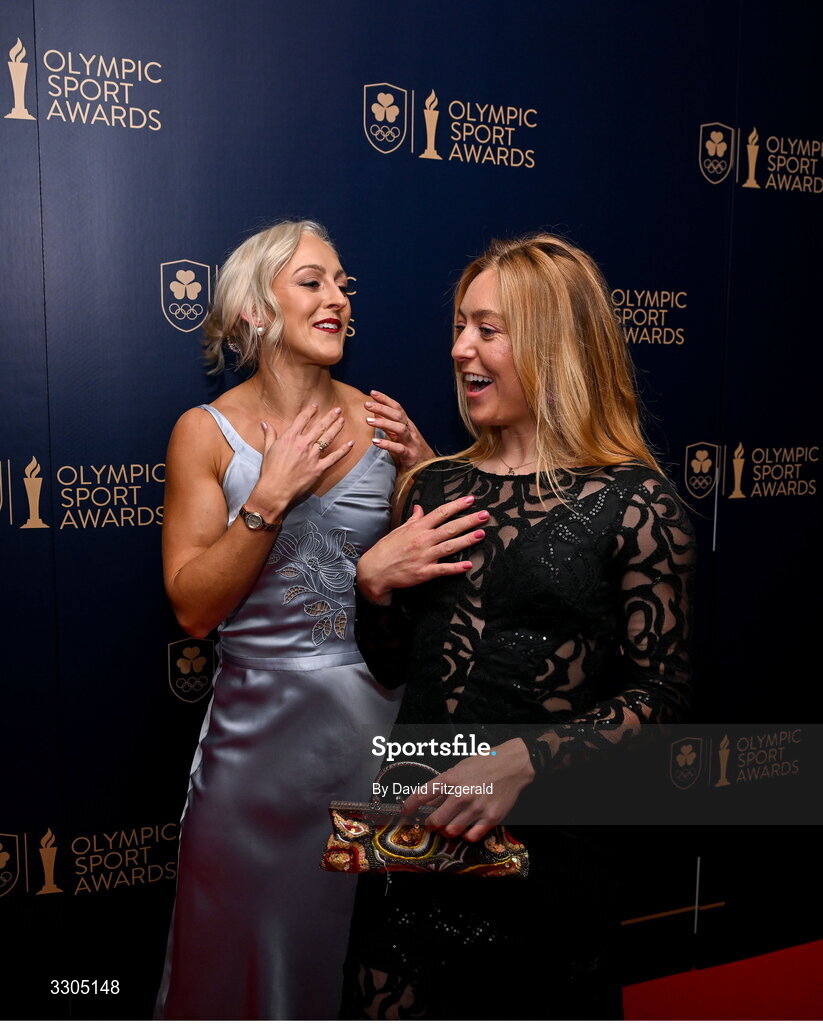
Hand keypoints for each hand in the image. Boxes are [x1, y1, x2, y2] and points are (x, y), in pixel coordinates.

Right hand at [246, 403, 351, 514]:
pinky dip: (343, 451)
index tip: (316, 405)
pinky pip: (334, 457)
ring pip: (328, 438)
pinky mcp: (319, 468)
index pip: (302, 419)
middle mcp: (303, 444)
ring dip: (336, 428)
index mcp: (290, 437)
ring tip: (342, 420)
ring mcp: (312, 456)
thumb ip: (270, 435)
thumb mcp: (268, 450)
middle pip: (319, 426)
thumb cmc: (270, 470)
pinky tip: (350, 443)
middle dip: (330, 417)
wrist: (275, 489)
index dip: (310, 411)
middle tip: (338, 410)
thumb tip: (264, 423)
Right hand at [356, 495, 488, 604]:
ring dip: (466, 540)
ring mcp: (424, 556)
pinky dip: (455, 568)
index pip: (441, 513)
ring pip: (449, 546)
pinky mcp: (424, 572)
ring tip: (481, 534)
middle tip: (485, 515)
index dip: (457, 506)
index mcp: (418, 528)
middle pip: (450, 528)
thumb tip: (419, 508)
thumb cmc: (387, 549)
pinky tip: (467, 566)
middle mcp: (423, 540)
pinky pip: (442, 569)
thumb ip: (413, 520)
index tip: (470, 500)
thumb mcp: (399, 530)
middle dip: (469, 520)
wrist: (374, 570)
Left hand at [365, 390, 433, 471]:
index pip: (397, 408)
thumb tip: (376, 413)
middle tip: (367, 405)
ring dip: (383, 423)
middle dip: (382, 408)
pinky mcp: (410, 455)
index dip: (385, 399)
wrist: (429, 468)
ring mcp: (411, 443)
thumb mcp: (400, 436)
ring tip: (368, 420)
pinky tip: (375, 442)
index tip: (372, 393)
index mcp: (408, 425)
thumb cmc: (412, 450)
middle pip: (397, 415)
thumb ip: (389, 426)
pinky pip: (398, 448)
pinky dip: (387, 444)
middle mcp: (410, 431)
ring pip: (399, 429)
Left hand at [401, 739, 534, 841]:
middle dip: (430, 824)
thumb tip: (429, 801)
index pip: (422, 795)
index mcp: (451, 778)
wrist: (513, 765)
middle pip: (435, 820)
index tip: (405, 812)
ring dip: (447, 831)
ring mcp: (476, 807)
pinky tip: (467, 828)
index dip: (410, 806)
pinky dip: (465, 835)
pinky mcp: (490, 817)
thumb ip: (444, 786)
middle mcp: (461, 794)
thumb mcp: (459, 768)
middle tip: (432, 823)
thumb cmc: (486, 763)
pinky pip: (471, 836)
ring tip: (450, 825)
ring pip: (451, 831)